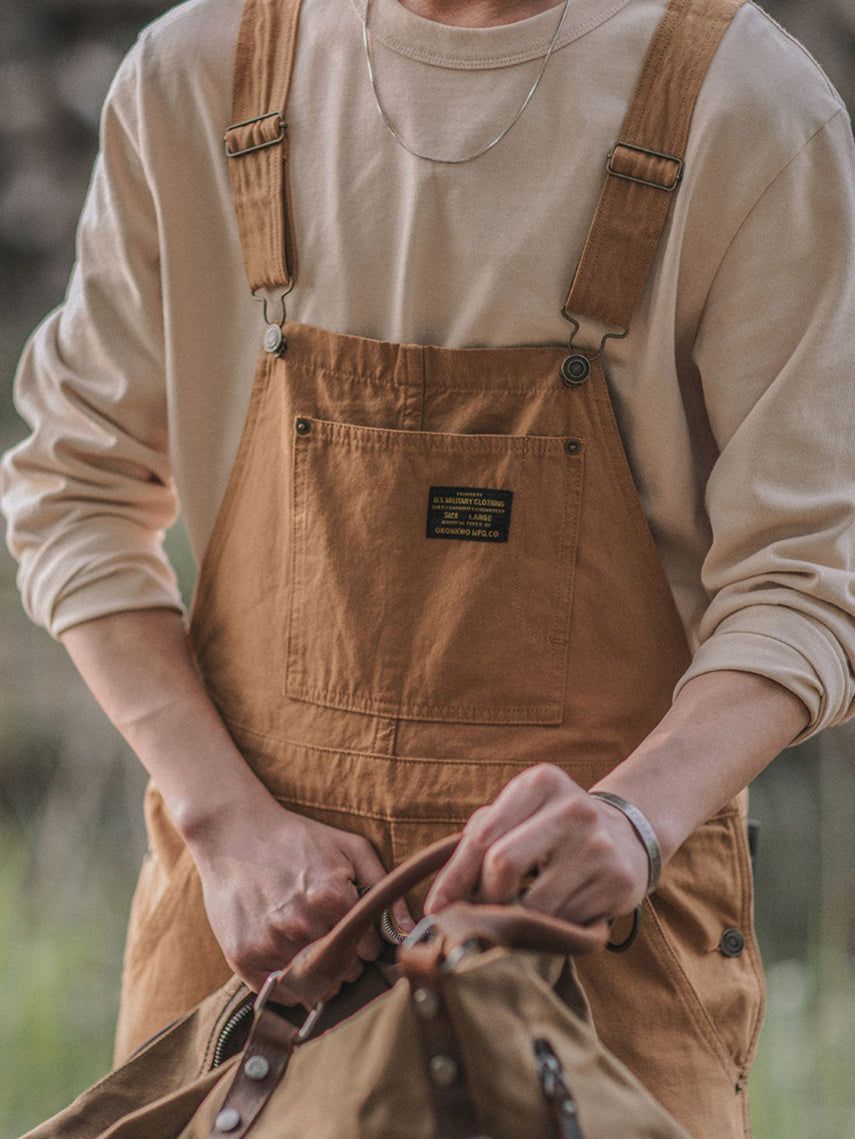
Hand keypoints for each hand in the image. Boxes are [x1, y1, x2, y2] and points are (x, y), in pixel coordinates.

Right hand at [187, 794, 413, 993]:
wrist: (234, 831)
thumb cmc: (298, 838)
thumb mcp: (350, 848)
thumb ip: (385, 887)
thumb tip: (409, 930)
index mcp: (333, 899)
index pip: (370, 949)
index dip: (366, 940)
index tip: (355, 928)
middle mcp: (302, 926)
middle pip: (345, 972)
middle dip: (346, 960)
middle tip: (332, 936)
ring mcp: (270, 944)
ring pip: (313, 988)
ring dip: (319, 975)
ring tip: (310, 945)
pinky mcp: (242, 956)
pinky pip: (278, 993)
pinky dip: (288, 984)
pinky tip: (288, 956)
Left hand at [423, 764, 648, 924]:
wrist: (627, 834)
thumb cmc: (552, 827)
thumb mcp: (521, 813)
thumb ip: (480, 839)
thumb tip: (440, 899)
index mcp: (541, 783)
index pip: (482, 835)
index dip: (453, 879)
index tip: (436, 909)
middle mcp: (572, 808)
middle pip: (502, 864)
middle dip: (484, 897)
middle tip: (483, 910)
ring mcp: (598, 845)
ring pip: (533, 904)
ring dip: (518, 919)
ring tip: (522, 912)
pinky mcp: (618, 881)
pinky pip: (564, 922)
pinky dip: (550, 928)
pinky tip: (556, 913)